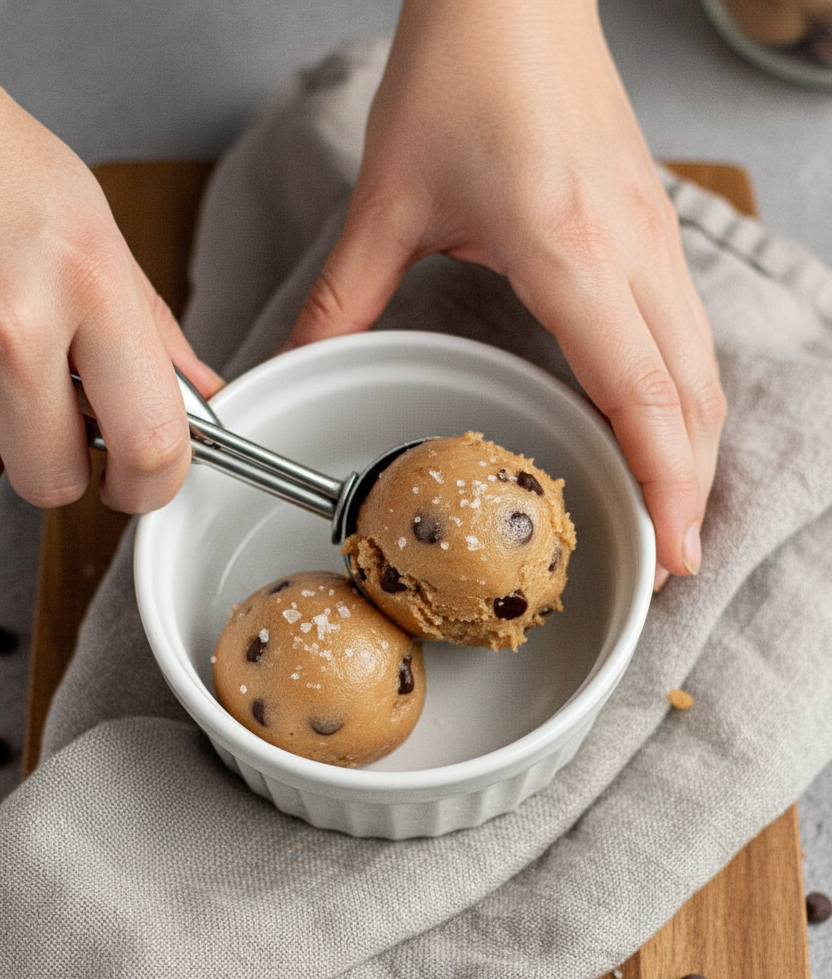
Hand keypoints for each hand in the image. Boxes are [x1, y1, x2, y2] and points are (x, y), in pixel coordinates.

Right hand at [0, 89, 222, 512]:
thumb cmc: (2, 164)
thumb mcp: (101, 233)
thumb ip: (150, 331)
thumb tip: (197, 398)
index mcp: (92, 288)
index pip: (151, 442)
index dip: (152, 484)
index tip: (145, 485)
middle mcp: (19, 325)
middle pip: (54, 480)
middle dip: (65, 471)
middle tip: (70, 437)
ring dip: (14, 434)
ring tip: (20, 365)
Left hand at [290, 0, 725, 586]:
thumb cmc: (460, 72)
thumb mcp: (388, 197)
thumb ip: (346, 295)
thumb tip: (301, 363)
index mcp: (569, 251)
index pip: (642, 391)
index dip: (664, 480)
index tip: (670, 548)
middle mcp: (632, 251)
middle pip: (693, 395)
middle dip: (692, 487)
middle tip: (672, 560)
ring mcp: (655, 235)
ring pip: (705, 366)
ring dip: (699, 447)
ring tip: (676, 514)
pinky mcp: (653, 225)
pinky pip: (689, 331)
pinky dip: (687, 397)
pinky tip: (664, 430)